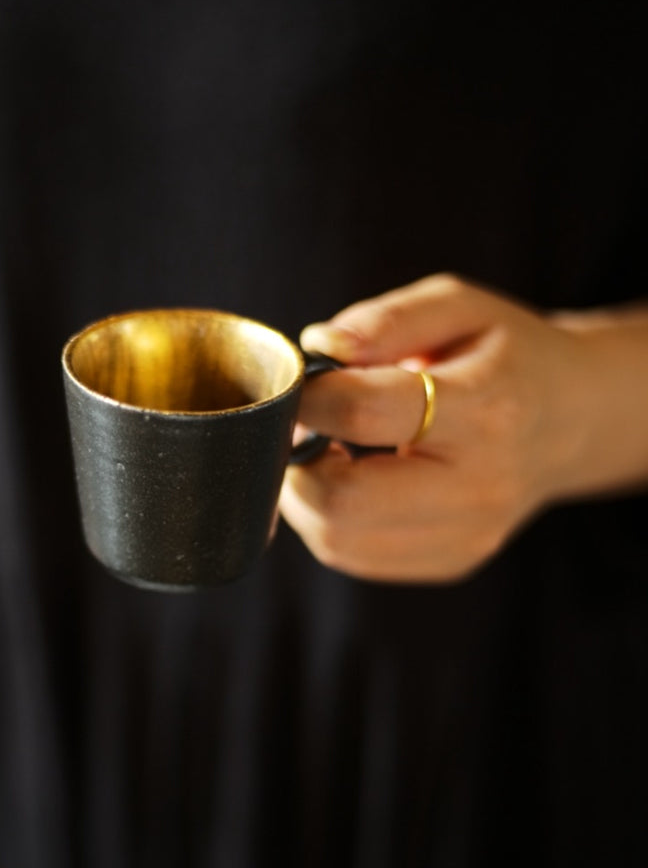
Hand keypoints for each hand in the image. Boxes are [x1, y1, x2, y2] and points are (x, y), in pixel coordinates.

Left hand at [280, 274, 647, 581]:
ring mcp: (467, 534)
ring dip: (306, 496)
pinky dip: (329, 520)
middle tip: (302, 426)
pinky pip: (353, 557)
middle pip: (342, 500)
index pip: (366, 412)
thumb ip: (385, 320)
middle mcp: (480, 486)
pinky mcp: (451, 561)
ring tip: (326, 449)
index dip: (310, 397)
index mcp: (487, 408)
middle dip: (297, 461)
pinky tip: (349, 479)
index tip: (299, 382)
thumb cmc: (505, 355)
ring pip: (336, 540)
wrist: (571, 419)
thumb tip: (317, 349)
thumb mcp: (458, 306)